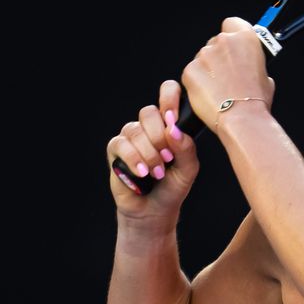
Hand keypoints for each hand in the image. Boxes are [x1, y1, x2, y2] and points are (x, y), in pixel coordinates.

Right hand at [105, 79, 198, 224]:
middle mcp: (149, 126)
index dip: (169, 97)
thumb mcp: (188, 170)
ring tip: (157, 173)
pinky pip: (120, 144)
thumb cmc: (173, 187)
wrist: (154, 211)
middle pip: (149, 112)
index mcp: (169, 124)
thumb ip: (186, 148)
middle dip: (159, 137)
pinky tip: (142, 173)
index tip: (173, 118)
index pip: (168, 93)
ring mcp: (131, 136)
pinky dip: (133, 158)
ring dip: (148, 153)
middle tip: (167, 159)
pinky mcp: (115, 150)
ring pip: (135, 130)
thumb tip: (174, 130)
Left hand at [180, 17, 276, 129]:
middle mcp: (224, 42)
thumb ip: (253, 64)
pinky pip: (192, 72)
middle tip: (226, 75)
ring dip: (208, 70)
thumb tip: (249, 68)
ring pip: (202, 58)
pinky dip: (197, 82)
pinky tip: (208, 94)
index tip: (233, 46)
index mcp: (246, 38)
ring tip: (218, 89)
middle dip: (219, 56)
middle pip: (215, 42)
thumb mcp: (266, 78)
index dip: (232, 34)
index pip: (232, 23)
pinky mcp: (190, 70)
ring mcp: (204, 55)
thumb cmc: (255, 102)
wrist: (241, 118)